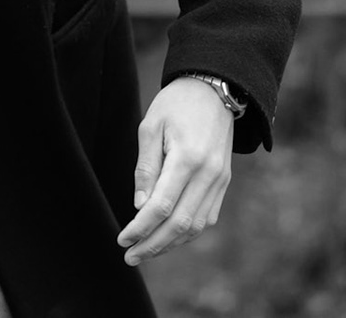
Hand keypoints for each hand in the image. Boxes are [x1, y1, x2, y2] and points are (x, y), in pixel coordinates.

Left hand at [117, 76, 235, 265]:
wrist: (214, 89)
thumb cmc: (176, 104)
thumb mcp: (150, 127)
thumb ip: (146, 168)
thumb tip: (140, 207)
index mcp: (187, 158)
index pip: (161, 206)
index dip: (140, 228)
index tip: (122, 240)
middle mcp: (208, 174)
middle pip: (179, 224)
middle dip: (153, 245)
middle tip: (130, 257)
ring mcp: (220, 180)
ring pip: (195, 226)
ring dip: (170, 244)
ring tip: (146, 251)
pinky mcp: (224, 182)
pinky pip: (206, 217)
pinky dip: (187, 233)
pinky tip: (168, 237)